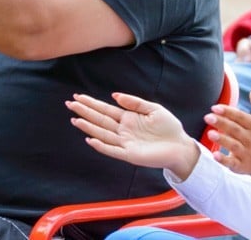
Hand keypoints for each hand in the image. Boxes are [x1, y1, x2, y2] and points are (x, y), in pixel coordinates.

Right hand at [66, 92, 200, 178]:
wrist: (181, 146)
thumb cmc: (169, 128)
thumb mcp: (153, 109)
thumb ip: (134, 102)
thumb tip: (114, 95)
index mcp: (128, 118)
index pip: (105, 109)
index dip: (91, 103)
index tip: (78, 96)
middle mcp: (123, 130)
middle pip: (99, 119)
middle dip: (84, 111)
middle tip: (69, 103)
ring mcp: (124, 142)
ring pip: (102, 133)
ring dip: (88, 127)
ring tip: (74, 119)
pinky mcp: (129, 154)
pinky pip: (112, 150)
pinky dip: (101, 145)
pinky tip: (90, 139)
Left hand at [205, 90, 250, 186]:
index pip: (240, 117)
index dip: (228, 112)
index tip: (215, 107)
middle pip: (235, 130)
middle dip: (221, 123)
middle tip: (207, 117)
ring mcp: (246, 153)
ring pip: (233, 145)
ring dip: (222, 140)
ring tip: (210, 134)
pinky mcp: (242, 166)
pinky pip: (233, 163)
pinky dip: (224, 160)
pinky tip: (215, 155)